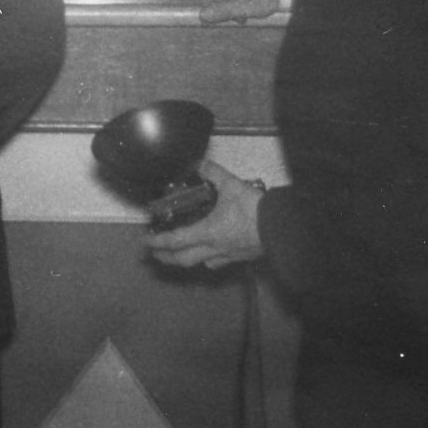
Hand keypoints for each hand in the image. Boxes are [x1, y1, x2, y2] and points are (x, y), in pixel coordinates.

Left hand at [147, 161, 265, 269]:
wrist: (282, 228)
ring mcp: (229, 256)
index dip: (157, 242)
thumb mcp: (232, 185)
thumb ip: (213, 173)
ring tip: (181, 256)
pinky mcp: (242, 258)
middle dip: (167, 258)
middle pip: (184, 259)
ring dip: (187, 261)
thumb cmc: (254, 209)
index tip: (145, 242)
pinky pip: (220, 263)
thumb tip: (201, 163)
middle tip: (156, 254)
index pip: (175, 241)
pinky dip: (210, 260)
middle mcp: (214, 248)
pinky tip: (211, 256)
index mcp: (207, 233)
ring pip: (202, 264)